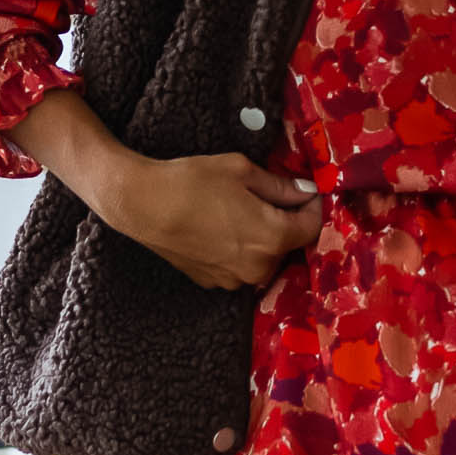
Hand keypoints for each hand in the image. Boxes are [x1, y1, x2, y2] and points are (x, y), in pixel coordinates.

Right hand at [7, 86, 320, 292]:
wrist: (141, 205)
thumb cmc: (192, 181)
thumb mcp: (242, 171)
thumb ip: (280, 186)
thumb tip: (306, 192)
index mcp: (273, 237)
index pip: (312, 227)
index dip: (313, 206)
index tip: (308, 191)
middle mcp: (259, 267)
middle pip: (289, 245)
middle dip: (286, 221)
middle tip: (271, 196)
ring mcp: (235, 279)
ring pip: (264, 258)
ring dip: (263, 238)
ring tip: (240, 211)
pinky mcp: (214, 282)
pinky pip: (240, 266)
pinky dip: (240, 250)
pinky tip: (221, 228)